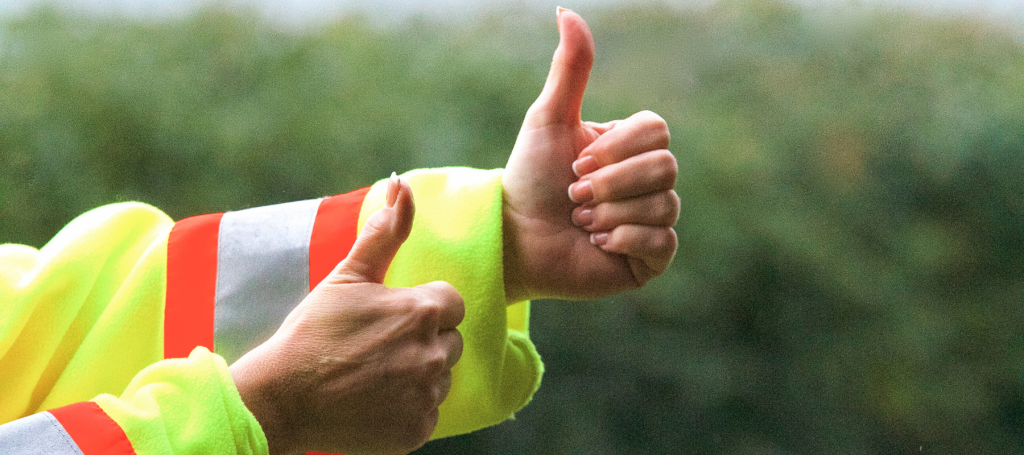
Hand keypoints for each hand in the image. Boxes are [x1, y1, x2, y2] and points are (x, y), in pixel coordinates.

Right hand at [230, 175, 464, 454]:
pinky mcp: (418, 430)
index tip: (390, 319)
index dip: (422, 309)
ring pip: (440, 377)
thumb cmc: (311, 333)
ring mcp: (427, 395)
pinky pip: (428, 412)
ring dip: (417, 375)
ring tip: (373, 374)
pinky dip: (407, 409)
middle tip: (376, 348)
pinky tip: (374, 401)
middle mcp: (434, 354)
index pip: (451, 303)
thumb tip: (402, 185)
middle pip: (450, 341)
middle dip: (422, 341)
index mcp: (422, 311)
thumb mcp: (347, 277)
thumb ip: (384, 233)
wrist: (281, 399)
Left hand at [503, 8, 678, 301]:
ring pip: (663, 205)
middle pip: (666, 167)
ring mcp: (652, 219)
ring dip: (609, 213)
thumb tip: (566, 11)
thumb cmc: (529, 178)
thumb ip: (570, 69)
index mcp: (631, 147)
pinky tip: (596, 244)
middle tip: (573, 196)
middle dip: (609, 184)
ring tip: (580, 222)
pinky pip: (663, 242)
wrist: (515, 237)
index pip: (658, 131)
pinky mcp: (650, 257)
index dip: (617, 148)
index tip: (576, 162)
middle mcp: (647, 182)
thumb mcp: (548, 118)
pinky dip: (623, 240)